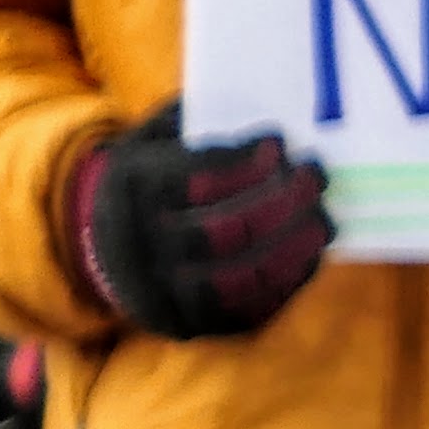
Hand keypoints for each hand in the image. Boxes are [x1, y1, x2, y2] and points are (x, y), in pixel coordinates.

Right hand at [67, 108, 331, 340]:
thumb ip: (195, 121)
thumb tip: (264, 104)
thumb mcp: (152, 140)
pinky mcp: (195, 325)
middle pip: (224, 232)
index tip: (279, 142)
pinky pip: (252, 308)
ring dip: (295, 245)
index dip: (242, 163)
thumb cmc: (148, 180)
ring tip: (324, 217)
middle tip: (315, 175)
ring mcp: (165, 295)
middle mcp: (140, 249)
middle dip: (282, 202)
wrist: (104, 251)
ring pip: (242, 277)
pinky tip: (312, 249)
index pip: (191, 181)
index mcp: (128, 192)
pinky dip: (290, 278)